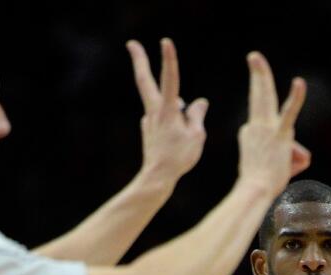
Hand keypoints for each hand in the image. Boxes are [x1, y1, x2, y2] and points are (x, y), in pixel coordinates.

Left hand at [127, 38, 207, 183]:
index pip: (170, 79)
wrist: (157, 177)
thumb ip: (197, 114)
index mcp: (168, 110)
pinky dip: (175, 124)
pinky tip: (178, 142)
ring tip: (182, 141)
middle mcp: (154, 111)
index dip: (169, 60)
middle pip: (145, 81)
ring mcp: (149, 120)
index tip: (166, 42)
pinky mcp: (149, 129)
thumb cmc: (179, 157)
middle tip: (131, 43)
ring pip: (165, 106)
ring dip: (177, 113)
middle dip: (139, 60)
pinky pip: (165, 120)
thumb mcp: (197, 135)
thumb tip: (199, 101)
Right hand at [237, 52, 309, 195]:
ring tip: (255, 57)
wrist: (255, 190)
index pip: (264, 124)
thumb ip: (289, 155)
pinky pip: (289, 112)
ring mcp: (267, 128)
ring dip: (260, 75)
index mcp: (249, 132)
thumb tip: (304, 155)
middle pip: (257, 96)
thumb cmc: (262, 184)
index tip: (274, 164)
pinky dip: (295, 98)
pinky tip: (299, 82)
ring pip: (265, 97)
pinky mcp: (281, 135)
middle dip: (256, 75)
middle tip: (254, 57)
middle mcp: (255, 126)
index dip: (278, 144)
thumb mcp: (271, 166)